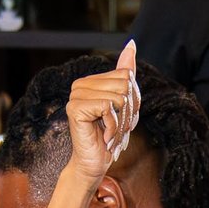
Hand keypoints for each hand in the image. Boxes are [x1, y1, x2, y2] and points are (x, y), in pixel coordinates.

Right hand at [65, 39, 140, 183]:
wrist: (94, 163)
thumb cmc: (109, 135)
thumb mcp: (124, 102)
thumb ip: (125, 73)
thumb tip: (131, 44)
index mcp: (90, 81)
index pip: (127, 75)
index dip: (132, 100)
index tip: (121, 117)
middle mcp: (80, 85)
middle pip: (125, 85)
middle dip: (128, 111)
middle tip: (116, 127)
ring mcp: (75, 96)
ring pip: (119, 97)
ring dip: (121, 122)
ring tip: (110, 133)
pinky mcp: (75, 109)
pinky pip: (109, 108)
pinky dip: (113, 127)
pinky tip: (105, 136)